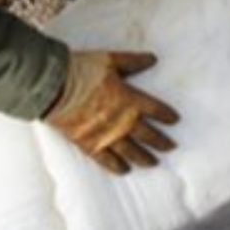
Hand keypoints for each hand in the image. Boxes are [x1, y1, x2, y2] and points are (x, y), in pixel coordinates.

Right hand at [43, 50, 179, 174]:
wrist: (53, 86)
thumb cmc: (81, 70)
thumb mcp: (110, 60)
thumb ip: (132, 62)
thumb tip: (153, 58)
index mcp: (129, 99)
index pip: (155, 110)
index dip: (166, 116)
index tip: (175, 121)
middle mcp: (122, 121)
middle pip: (148, 135)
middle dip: (161, 142)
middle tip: (171, 147)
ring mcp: (106, 135)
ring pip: (131, 151)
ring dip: (144, 158)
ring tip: (153, 163)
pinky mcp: (89, 144)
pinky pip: (106, 160)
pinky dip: (116, 167)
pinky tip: (125, 171)